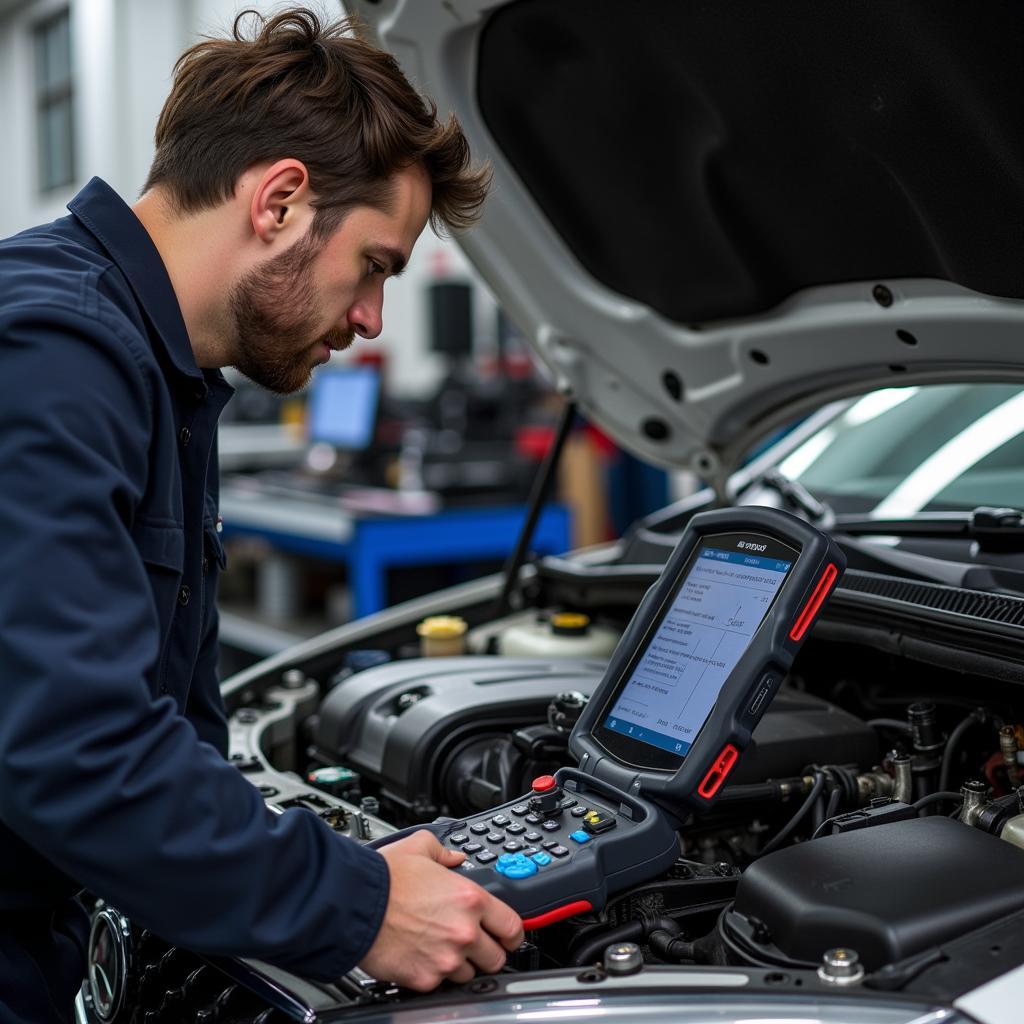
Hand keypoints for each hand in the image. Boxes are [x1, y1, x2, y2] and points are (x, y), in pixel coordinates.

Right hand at [358, 829, 523, 990]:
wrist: (353, 903)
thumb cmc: (384, 877)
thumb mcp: (420, 846)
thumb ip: (444, 852)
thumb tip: (454, 857)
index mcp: (470, 899)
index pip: (512, 927)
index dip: (512, 933)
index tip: (507, 935)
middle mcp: (464, 932)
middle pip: (496, 958)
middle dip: (487, 951)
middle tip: (473, 944)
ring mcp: (445, 959)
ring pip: (469, 974)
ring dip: (460, 964)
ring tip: (440, 948)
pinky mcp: (424, 979)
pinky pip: (440, 984)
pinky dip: (433, 974)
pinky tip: (421, 957)